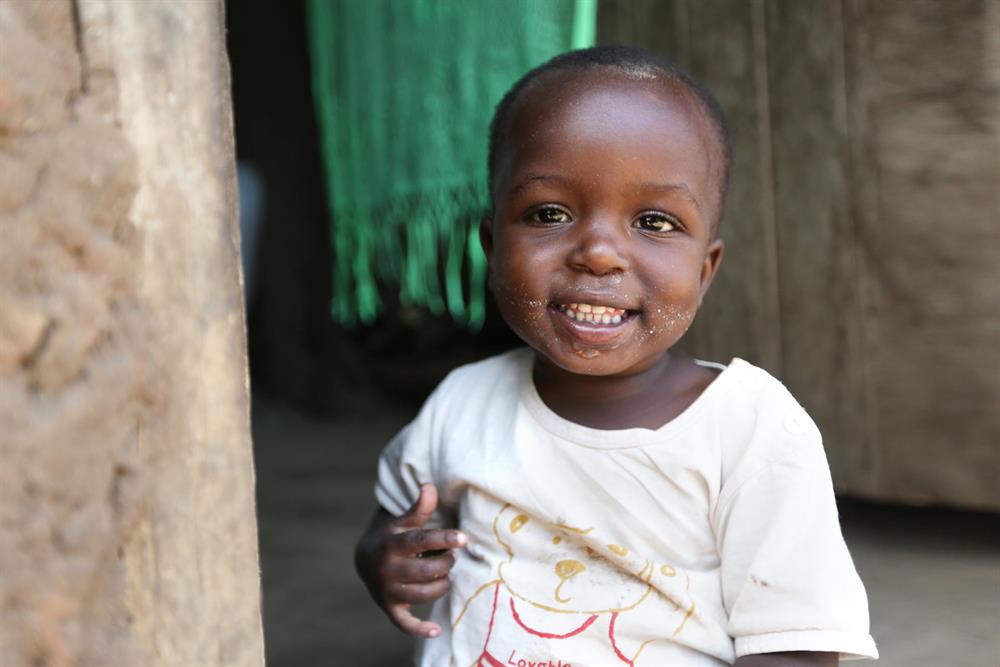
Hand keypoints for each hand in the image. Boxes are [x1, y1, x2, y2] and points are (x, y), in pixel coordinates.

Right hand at [355, 483, 466, 637]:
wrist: (365, 559)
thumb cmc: (393, 535)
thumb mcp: (403, 521)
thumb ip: (419, 508)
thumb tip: (430, 486)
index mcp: (392, 544)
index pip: (420, 542)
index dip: (443, 539)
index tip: (464, 538)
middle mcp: (388, 569)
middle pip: (426, 571)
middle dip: (446, 563)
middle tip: (451, 556)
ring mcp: (388, 591)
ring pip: (424, 594)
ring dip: (442, 585)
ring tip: (446, 574)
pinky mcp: (390, 608)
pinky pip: (405, 623)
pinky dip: (420, 629)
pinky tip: (436, 629)